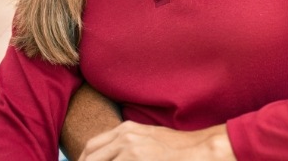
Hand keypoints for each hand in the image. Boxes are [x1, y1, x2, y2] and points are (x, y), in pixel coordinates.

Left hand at [77, 120, 235, 160]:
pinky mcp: (135, 158)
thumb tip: (115, 156)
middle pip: (89, 157)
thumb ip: (128, 146)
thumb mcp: (147, 140)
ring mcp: (129, 149)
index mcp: (125, 130)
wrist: (198, 151)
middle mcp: (124, 136)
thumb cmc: (177, 149)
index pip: (91, 147)